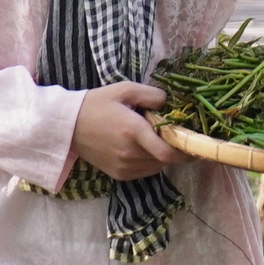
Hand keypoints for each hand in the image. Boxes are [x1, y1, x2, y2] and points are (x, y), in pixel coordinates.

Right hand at [71, 82, 185, 180]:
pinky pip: (145, 171)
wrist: (67, 127)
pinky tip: (142, 147)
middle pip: (166, 159)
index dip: (187, 151)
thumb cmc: (96, 104)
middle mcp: (130, 153)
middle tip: (175, 134)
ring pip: (157, 166)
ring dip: (162, 155)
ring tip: (154, 138)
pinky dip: (150, 161)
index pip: (168, 152)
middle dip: (175, 148)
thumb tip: (170, 103)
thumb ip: (151, 94)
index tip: (196, 144)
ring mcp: (124, 167)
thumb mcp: (124, 89)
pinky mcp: (119, 175)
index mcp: (133, 131)